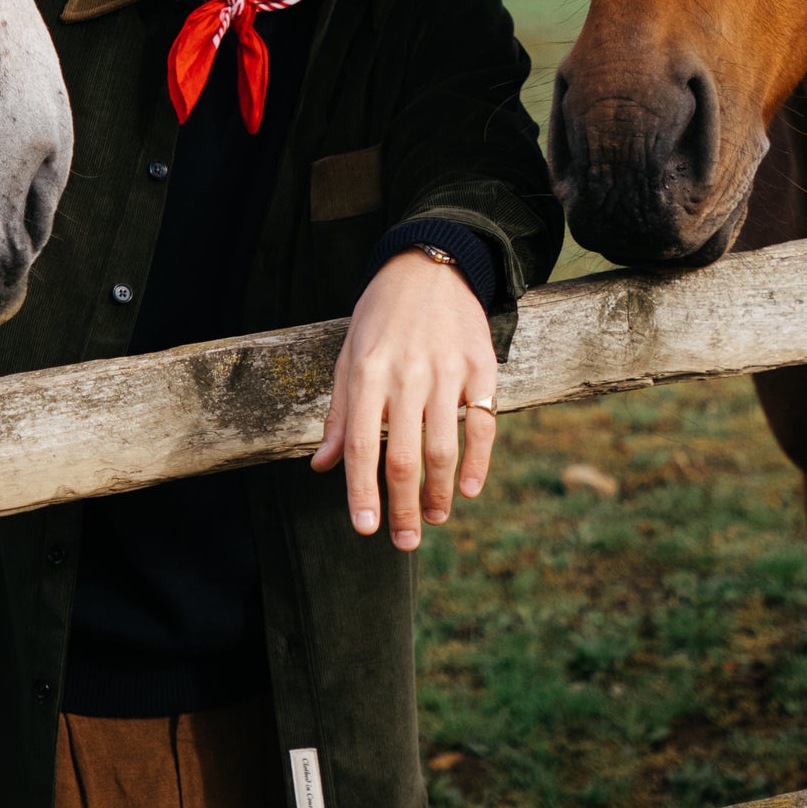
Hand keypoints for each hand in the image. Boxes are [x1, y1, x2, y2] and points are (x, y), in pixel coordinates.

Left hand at [312, 249, 497, 549]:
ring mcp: (446, 371)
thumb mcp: (348, 357)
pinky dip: (478, 462)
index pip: (363, 446)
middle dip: (403, 507)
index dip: (362, 493)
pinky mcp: (481, 367)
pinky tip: (468, 489)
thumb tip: (323, 467)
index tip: (365, 529)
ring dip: (440, 493)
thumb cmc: (381, 317)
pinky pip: (484, 424)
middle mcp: (406, 374)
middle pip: (404, 457)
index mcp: (366, 373)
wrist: (430, 266)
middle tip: (405, 541)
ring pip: (443, 447)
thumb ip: (340, 415)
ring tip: (434, 518)